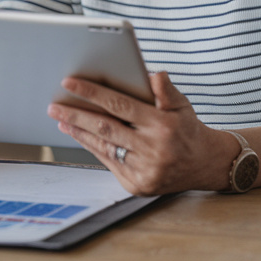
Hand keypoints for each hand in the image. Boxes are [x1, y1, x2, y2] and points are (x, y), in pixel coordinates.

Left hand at [47, 71, 236, 194]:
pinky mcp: (138, 186)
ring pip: (104, 147)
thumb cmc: (188, 128)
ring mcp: (145, 171)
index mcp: (162, 125)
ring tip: (61, 120)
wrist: (206, 165)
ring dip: (79, 133)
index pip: (119, 105)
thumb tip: (152, 74)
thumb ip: (166, 90)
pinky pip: (109, 162)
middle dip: (75, 115)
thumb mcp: (182, 104)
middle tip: (54, 106)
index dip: (92, 93)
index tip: (69, 83)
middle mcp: (153, 150)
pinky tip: (80, 136)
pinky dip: (92, 148)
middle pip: (105, 128)